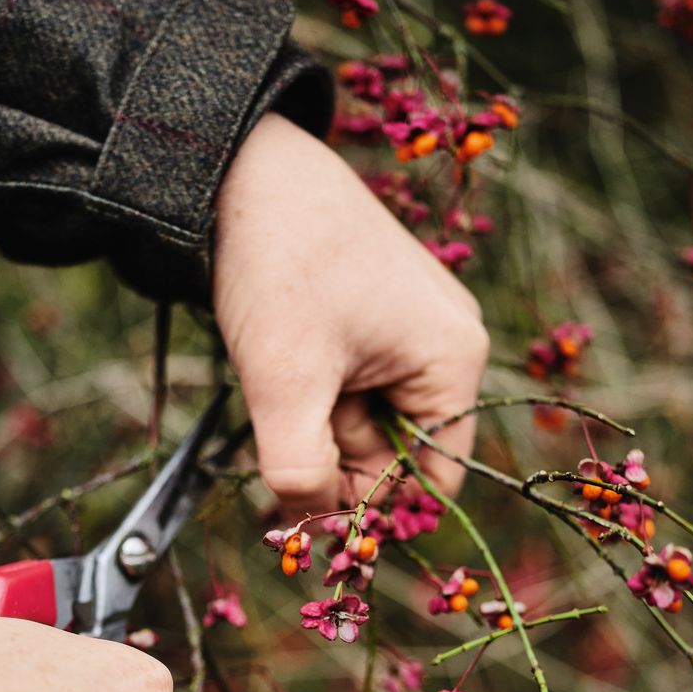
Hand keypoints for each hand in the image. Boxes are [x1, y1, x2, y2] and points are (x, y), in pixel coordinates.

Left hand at [213, 113, 488, 520]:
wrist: (239, 167)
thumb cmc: (280, 268)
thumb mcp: (285, 385)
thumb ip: (300, 470)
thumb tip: (310, 523)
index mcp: (453, 362)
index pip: (434, 479)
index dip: (377, 506)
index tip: (318, 512)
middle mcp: (445, 345)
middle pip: (396, 452)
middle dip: (336, 455)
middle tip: (284, 425)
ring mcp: (408, 327)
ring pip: (363, 420)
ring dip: (316, 420)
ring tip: (281, 370)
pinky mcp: (372, 314)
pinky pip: (348, 384)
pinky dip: (311, 390)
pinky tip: (282, 355)